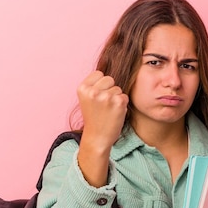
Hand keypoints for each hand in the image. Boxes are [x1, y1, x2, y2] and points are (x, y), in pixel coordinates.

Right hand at [76, 71, 128, 186]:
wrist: (97, 138)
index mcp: (82, 88)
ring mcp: (106, 96)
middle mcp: (93, 91)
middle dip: (109, 90)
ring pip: (118, 88)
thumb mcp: (87, 98)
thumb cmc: (94, 117)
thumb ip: (94, 85)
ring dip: (116, 98)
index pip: (99, 74)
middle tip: (103, 105)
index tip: (97, 98)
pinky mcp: (118, 102)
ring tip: (108, 110)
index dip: (101, 85)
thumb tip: (110, 69)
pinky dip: (122, 105)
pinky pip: (125, 96)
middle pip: (110, 79)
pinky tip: (115, 113)